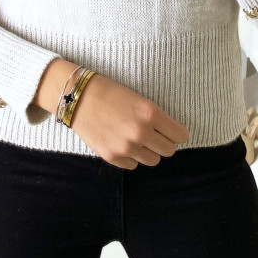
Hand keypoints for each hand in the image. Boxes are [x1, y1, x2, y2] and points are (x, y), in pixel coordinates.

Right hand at [69, 73, 189, 169]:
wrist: (78, 97)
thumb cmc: (109, 92)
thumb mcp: (139, 99)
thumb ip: (155, 117)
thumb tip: (170, 134)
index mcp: (150, 113)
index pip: (180, 135)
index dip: (177, 132)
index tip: (171, 131)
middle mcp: (140, 132)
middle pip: (168, 150)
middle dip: (164, 142)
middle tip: (154, 134)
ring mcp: (126, 147)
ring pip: (152, 160)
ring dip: (148, 150)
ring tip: (136, 138)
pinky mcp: (112, 156)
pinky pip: (133, 165)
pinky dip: (131, 156)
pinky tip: (122, 142)